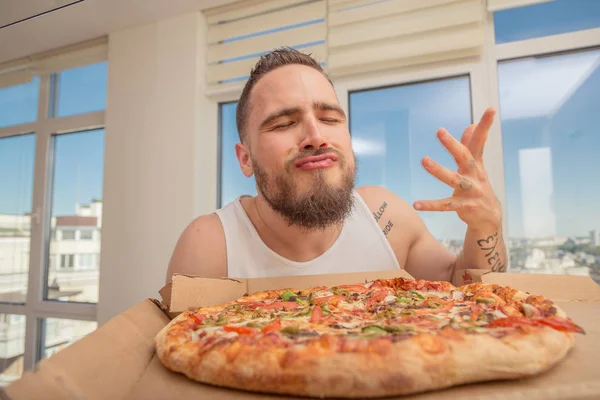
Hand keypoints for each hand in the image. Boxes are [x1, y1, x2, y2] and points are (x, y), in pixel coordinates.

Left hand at [413, 108, 501, 230]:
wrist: (490, 219)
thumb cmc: (478, 188)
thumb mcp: (476, 168)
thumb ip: (471, 147)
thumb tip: (469, 125)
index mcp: (476, 164)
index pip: (480, 142)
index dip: (485, 126)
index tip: (491, 109)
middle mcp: (475, 176)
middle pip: (464, 157)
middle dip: (452, 144)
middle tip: (440, 131)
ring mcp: (471, 192)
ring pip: (453, 179)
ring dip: (438, 170)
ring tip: (424, 160)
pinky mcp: (464, 207)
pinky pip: (445, 205)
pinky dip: (430, 205)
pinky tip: (416, 204)